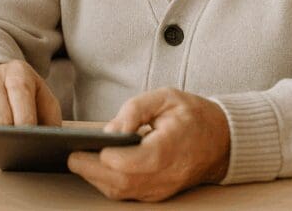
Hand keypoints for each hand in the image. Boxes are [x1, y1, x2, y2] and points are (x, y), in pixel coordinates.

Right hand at [0, 59, 61, 154]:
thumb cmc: (24, 95)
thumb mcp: (43, 97)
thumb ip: (50, 116)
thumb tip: (47, 143)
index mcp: (16, 71)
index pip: (19, 92)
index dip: (26, 118)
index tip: (33, 138)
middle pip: (4, 116)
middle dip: (16, 136)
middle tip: (26, 146)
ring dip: (2, 142)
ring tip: (12, 144)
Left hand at [68, 88, 229, 201]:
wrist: (221, 140)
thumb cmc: (191, 115)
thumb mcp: (164, 97)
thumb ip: (133, 110)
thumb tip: (109, 131)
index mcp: (169, 148)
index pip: (133, 162)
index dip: (107, 156)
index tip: (86, 145)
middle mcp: (166, 175)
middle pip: (122, 182)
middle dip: (91, 170)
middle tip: (70, 155)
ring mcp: (162, 188)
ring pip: (121, 192)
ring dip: (96, 178)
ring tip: (78, 158)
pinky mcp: (158, 194)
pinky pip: (127, 193)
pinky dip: (108, 182)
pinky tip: (95, 166)